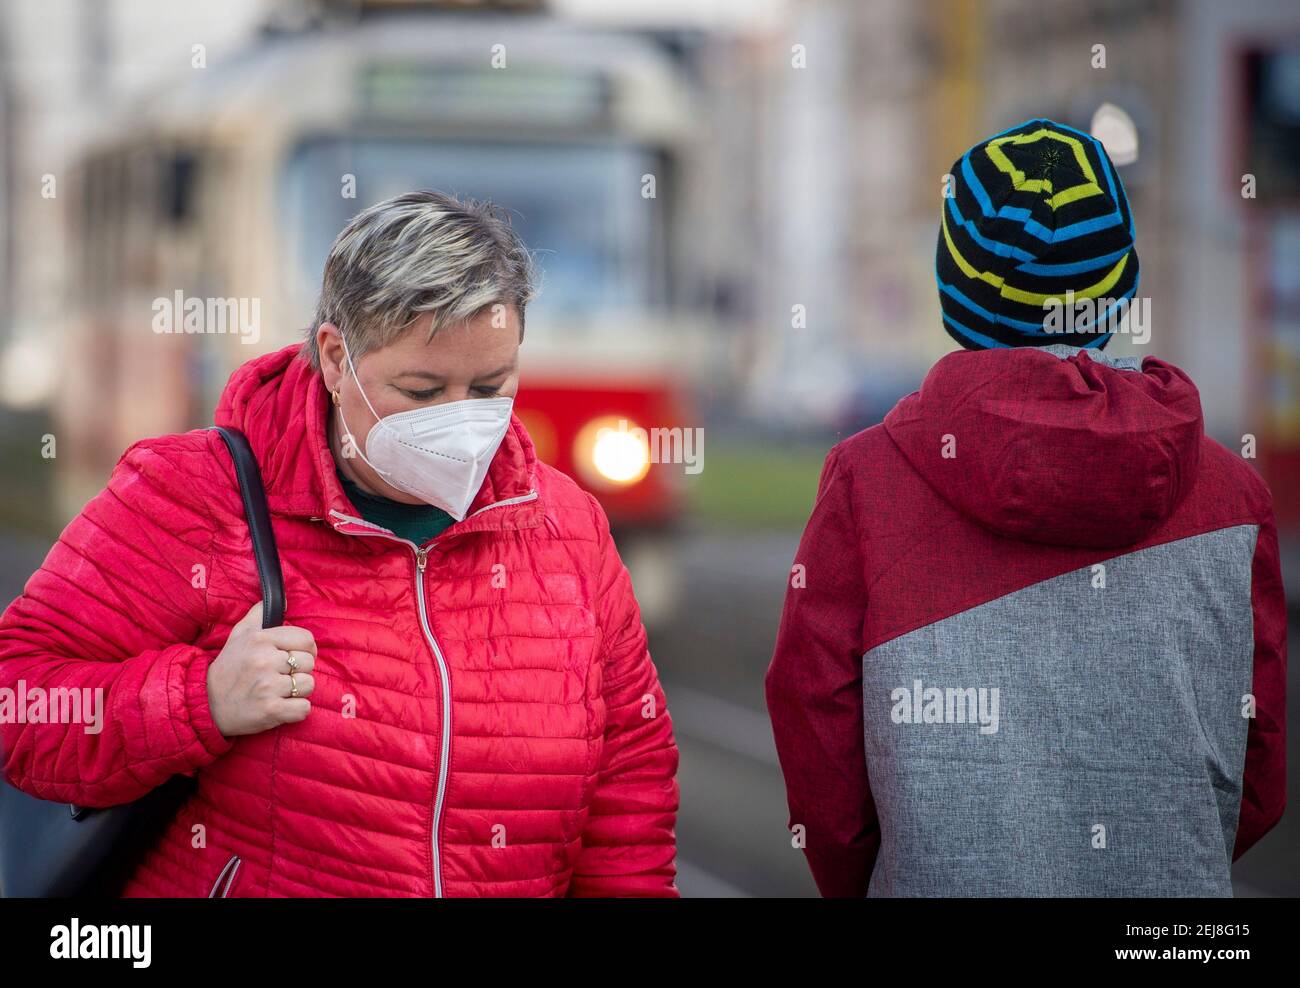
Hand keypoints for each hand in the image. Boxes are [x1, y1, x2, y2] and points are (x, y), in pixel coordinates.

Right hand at [206, 601, 315, 737]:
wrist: (206, 704)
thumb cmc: (229, 667)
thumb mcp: (239, 634)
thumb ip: (259, 614)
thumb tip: (283, 599)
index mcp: (260, 639)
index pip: (306, 640)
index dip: (306, 649)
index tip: (295, 656)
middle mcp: (264, 661)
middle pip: (309, 663)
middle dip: (299, 671)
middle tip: (281, 677)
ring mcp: (268, 687)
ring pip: (308, 685)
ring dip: (298, 692)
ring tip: (279, 691)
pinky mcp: (270, 710)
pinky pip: (304, 708)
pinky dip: (296, 710)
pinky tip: (281, 706)